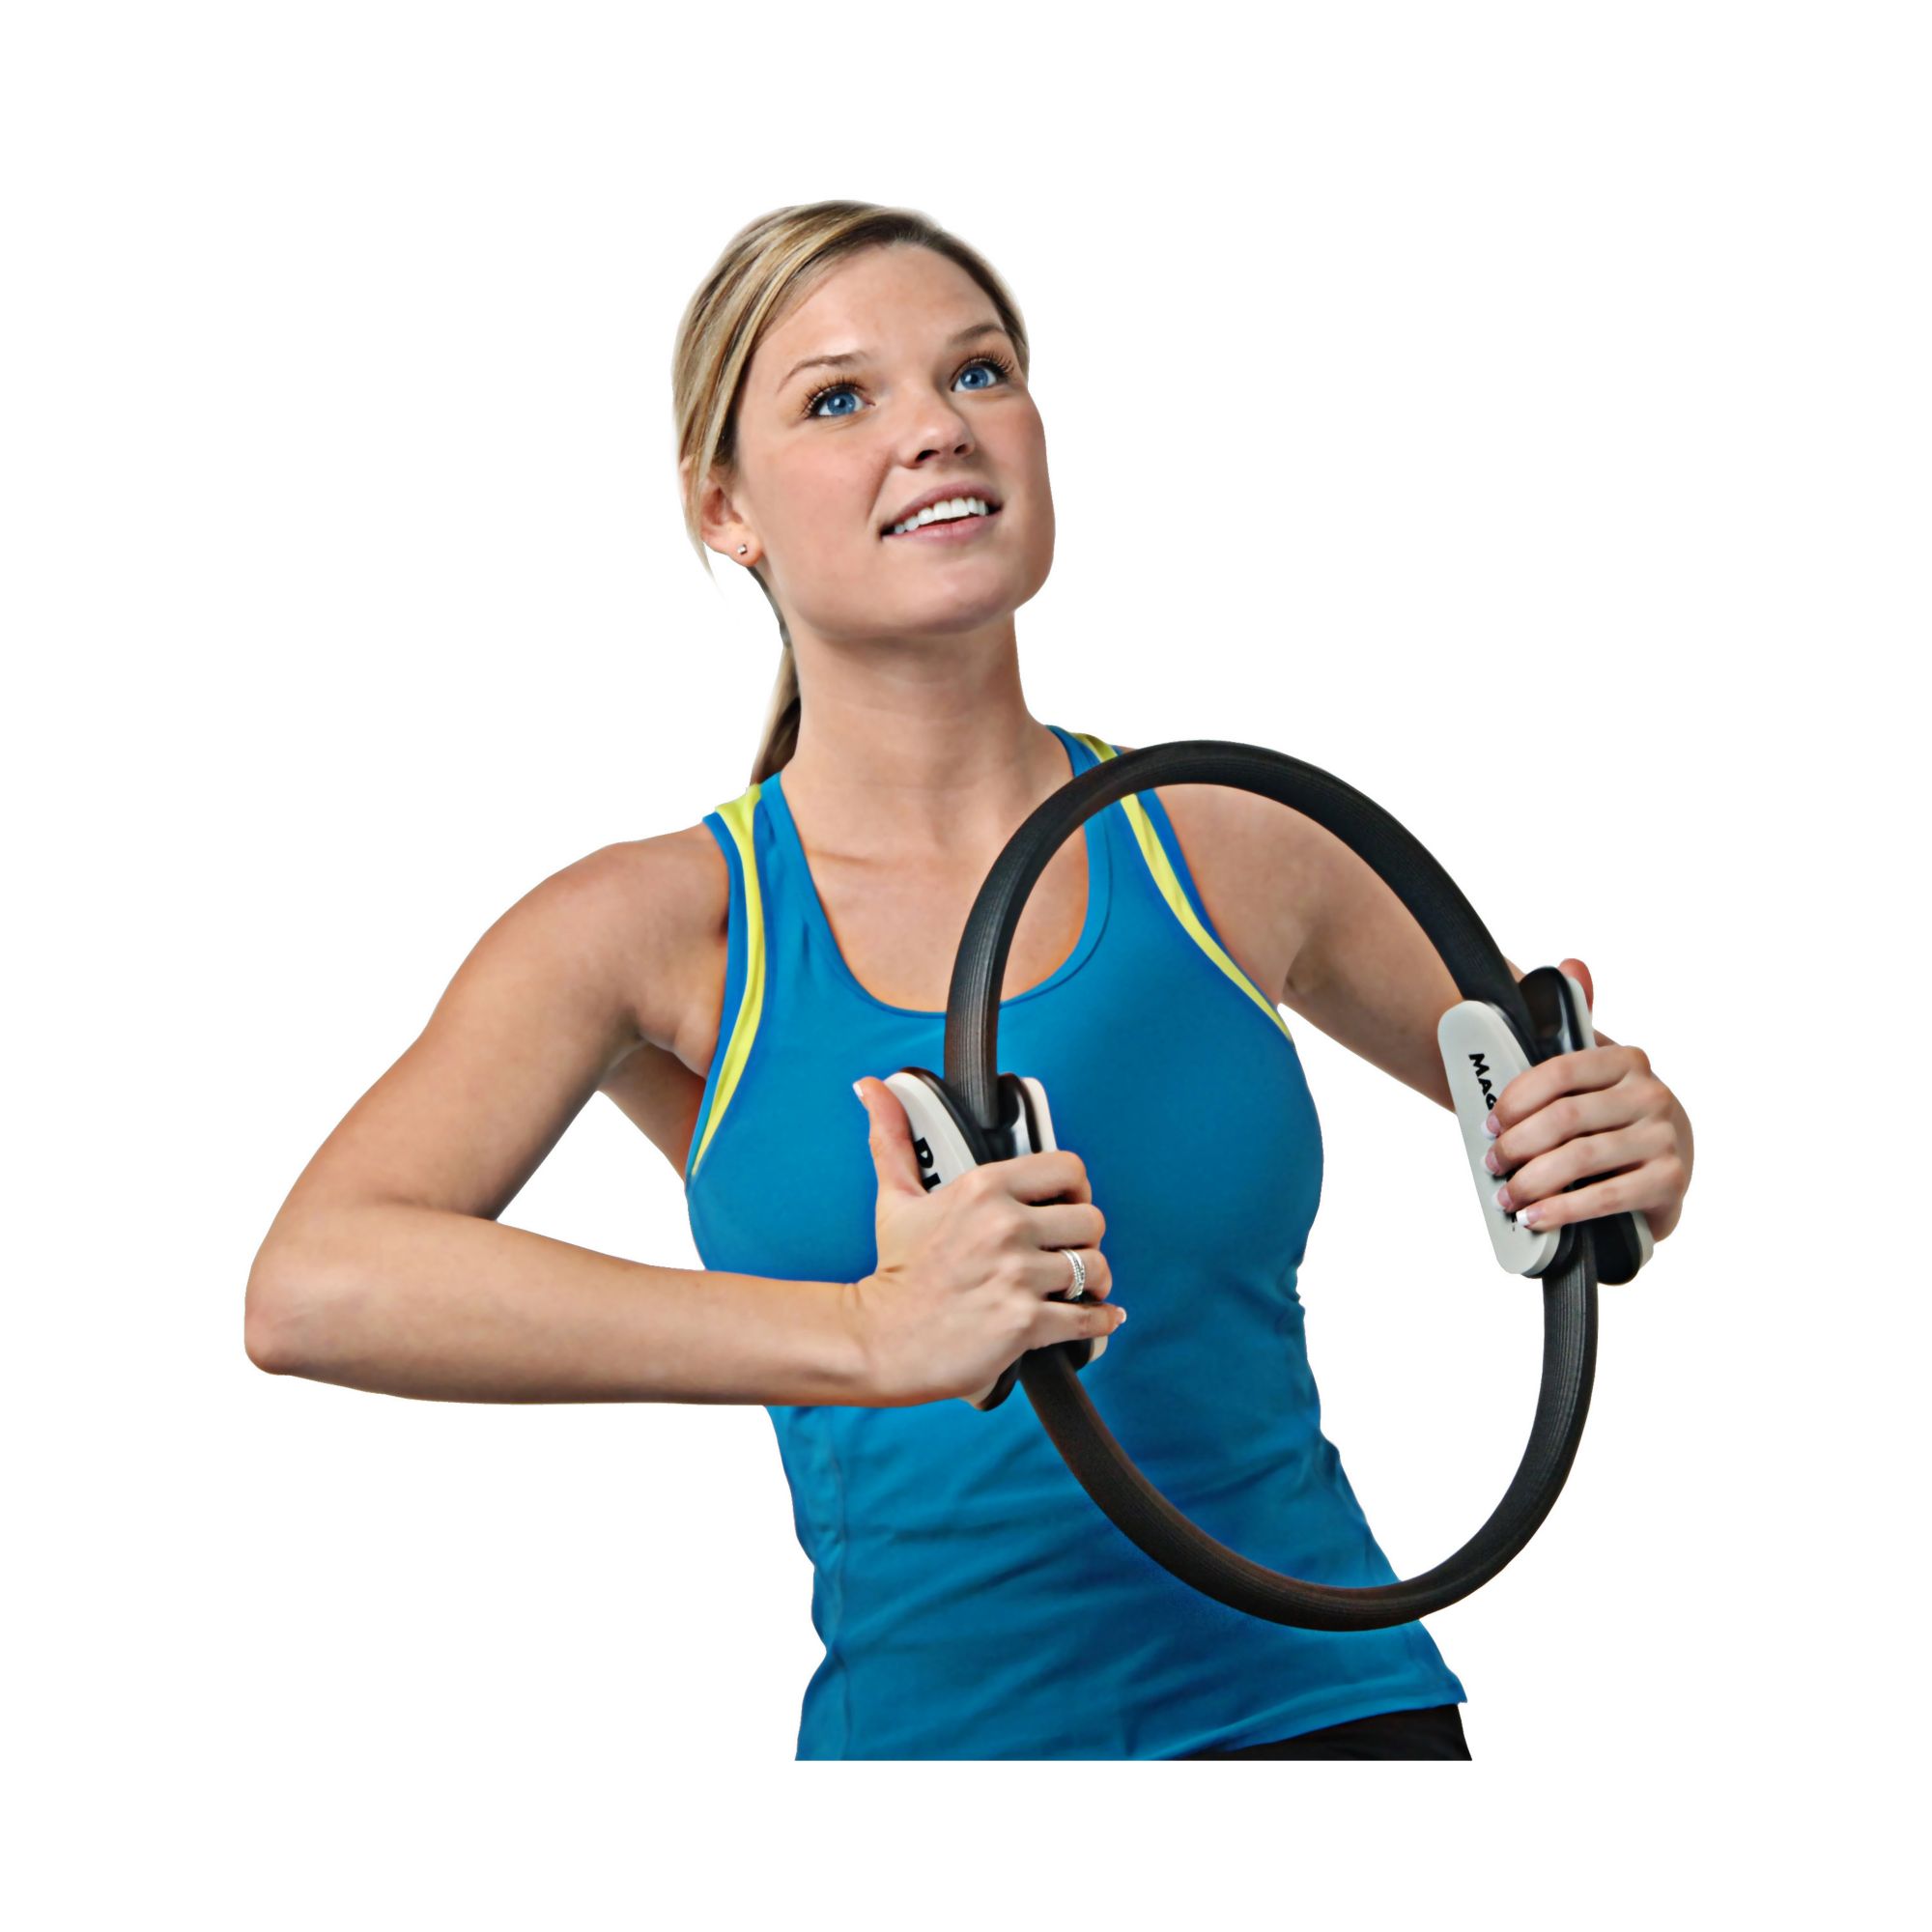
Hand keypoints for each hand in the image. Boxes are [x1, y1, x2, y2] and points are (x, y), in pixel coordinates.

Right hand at [848, 1075, 1122, 1405]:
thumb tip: (871, 1087)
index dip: (1076, 1189)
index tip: (1066, 1205)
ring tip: (1079, 1287)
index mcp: (983, 1188)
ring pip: (1095, 1267)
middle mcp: (1005, 1226)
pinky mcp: (1025, 1322)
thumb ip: (892, 1138)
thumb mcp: (895, 1198)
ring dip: (1095, 1281)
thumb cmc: (896, 1273)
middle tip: (1070, 1251)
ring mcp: (1017, 1275)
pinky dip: (1101, 1321)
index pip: (1068, 1168)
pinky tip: (1100, 1317)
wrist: (879, 1341)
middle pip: (1091, 1219)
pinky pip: (1089, 1317)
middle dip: (1086, 1239)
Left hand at [1485, 958, 1693, 1244]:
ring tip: (1506, 1195)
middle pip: (1565, 1119)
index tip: (1488, 1123)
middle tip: (1491, 1163)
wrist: (1666, 1170)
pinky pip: (1605, 1196)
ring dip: (1533, 1181)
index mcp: (1626, 1060)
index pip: (1559, 1071)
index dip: (1515, 1099)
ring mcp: (1665, 1137)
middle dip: (1517, 1145)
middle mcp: (1652, 1094)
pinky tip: (1536, 1218)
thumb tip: (1571, 965)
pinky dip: (1563, 1210)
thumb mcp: (1594, 1072)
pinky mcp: (1670, 1180)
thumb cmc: (1613, 1118)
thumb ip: (1575, 1024)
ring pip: (1581, 1159)